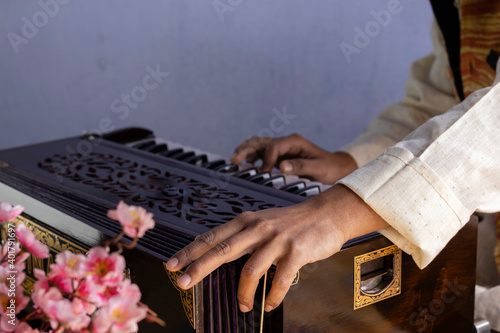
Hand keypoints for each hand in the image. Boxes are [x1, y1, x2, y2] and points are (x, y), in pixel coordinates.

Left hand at [165, 185, 387, 311]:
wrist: (327, 213)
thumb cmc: (293, 222)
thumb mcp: (263, 222)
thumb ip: (242, 237)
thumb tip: (217, 257)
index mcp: (246, 221)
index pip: (211, 237)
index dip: (189, 251)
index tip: (171, 264)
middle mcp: (258, 228)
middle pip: (221, 251)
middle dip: (198, 268)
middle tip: (182, 283)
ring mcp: (277, 239)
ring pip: (250, 270)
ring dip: (242, 293)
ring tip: (241, 306)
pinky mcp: (296, 252)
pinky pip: (279, 280)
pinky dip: (272, 296)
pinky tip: (269, 304)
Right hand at [230, 134, 356, 183]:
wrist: (336, 166)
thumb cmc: (329, 167)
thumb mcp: (318, 168)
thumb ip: (300, 166)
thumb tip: (281, 167)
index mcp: (294, 141)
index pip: (274, 147)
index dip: (267, 159)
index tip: (265, 172)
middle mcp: (286, 142)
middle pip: (261, 142)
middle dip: (246, 149)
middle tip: (234, 160)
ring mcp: (283, 148)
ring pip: (259, 145)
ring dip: (246, 151)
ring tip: (234, 160)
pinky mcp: (281, 155)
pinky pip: (263, 152)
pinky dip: (252, 156)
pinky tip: (247, 164)